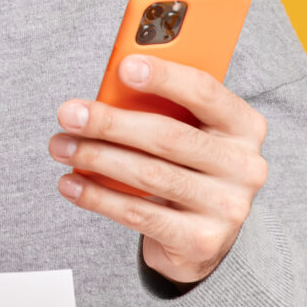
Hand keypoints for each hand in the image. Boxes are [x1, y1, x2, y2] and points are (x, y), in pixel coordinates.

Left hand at [48, 54, 269, 285]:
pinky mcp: (201, 240)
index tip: (123, 66)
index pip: (205, 92)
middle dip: (111, 123)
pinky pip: (139, 214)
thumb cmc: (188, 168)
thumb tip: (108, 94)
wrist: (204, 236)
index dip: (164, 76)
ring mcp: (227, 207)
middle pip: (168, 136)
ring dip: (96, 158)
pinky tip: (72, 185)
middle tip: (70, 114)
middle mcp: (245, 166)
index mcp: (245, 126)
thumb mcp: (190, 133)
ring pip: (149, 175)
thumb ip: (164, 109)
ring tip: (62, 147)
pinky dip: (98, 197)